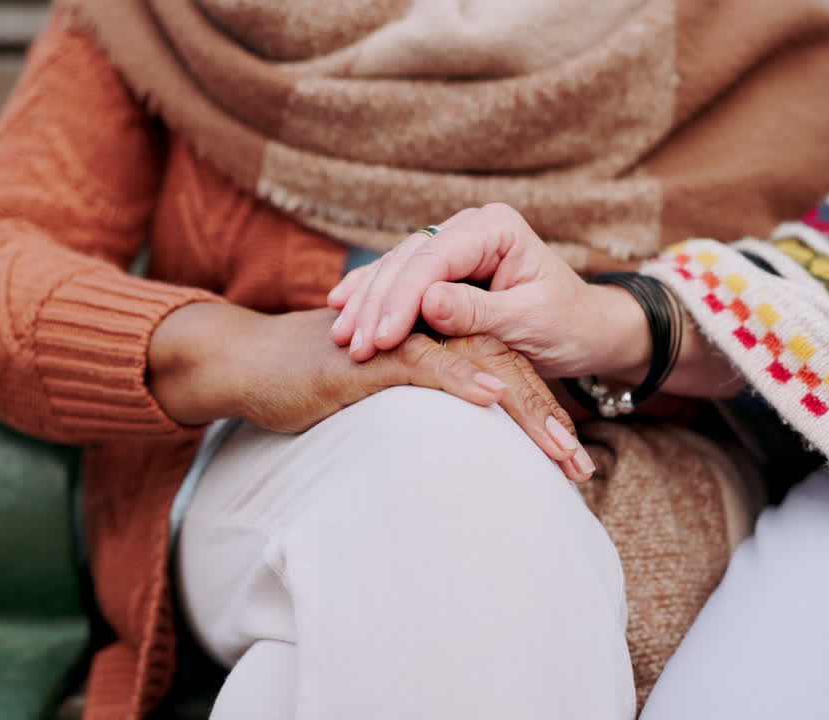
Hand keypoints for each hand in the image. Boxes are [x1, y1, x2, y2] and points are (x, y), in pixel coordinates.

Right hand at [149, 302, 593, 480]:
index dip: (541, 413)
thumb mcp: (387, 392)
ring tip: (558, 453)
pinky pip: (426, 359)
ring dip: (523, 408)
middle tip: (577, 471)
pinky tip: (492, 399)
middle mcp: (431, 325)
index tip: (570, 465)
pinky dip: (461, 377)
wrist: (251, 364)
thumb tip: (471, 435)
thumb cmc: (316, 380)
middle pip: (506, 364)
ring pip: (480, 360)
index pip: (506, 368)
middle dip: (546, 419)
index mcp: (440, 334)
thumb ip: (431, 399)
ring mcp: (404, 332)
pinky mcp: (374, 349)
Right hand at [326, 203, 649, 378]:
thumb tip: (428, 301)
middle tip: (351, 344)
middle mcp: (472, 226)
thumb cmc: (568, 327)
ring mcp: (455, 242)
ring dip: (367, 302)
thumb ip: (478, 312)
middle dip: (377, 303)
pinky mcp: (444, 266)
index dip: (403, 298)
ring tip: (341, 337)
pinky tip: (342, 309)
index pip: (435, 258)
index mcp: (497, 228)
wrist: (587, 329)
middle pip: (409, 259)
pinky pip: (400, 276)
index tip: (381, 338)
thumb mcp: (527, 323)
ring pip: (397, 266)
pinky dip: (372, 295)